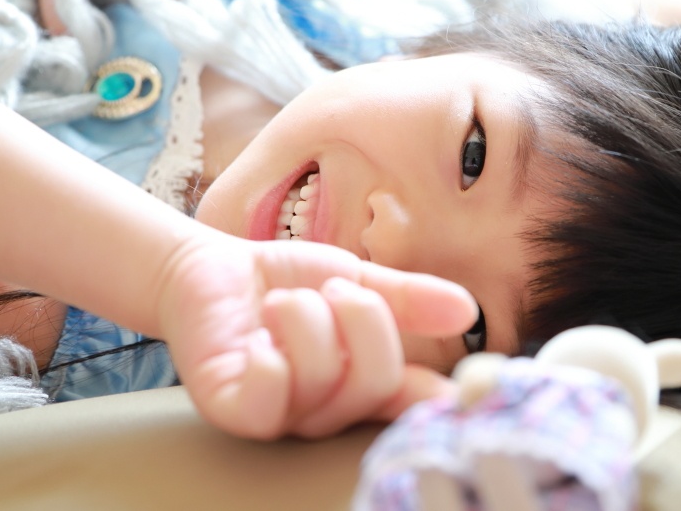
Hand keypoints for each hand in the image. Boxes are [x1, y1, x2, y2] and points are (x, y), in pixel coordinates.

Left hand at [154, 232, 475, 438]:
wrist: (213, 267)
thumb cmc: (285, 280)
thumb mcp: (357, 279)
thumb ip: (407, 297)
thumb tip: (466, 310)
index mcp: (361, 381)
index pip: (411, 401)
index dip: (439, 400)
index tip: (458, 390)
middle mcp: (328, 409)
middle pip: (376, 382)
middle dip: (362, 317)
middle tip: (333, 288)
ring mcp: (282, 414)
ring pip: (323, 378)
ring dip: (305, 316)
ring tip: (281, 303)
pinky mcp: (233, 408)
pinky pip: (269, 399)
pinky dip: (270, 355)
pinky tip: (259, 336)